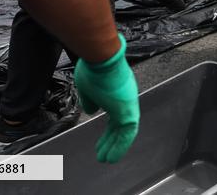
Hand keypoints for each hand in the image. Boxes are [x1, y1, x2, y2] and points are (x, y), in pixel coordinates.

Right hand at [74, 34, 139, 162]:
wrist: (102, 58)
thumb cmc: (94, 68)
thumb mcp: (88, 88)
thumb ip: (91, 100)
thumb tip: (92, 110)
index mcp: (117, 93)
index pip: (114, 115)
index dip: (108, 129)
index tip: (102, 140)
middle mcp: (125, 99)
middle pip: (119, 125)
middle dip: (110, 140)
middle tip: (103, 153)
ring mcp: (128, 104)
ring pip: (124, 131)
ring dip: (115, 146)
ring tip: (106, 158)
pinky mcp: (129, 110)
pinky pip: (127, 133)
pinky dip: (120, 146)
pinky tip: (112, 157)